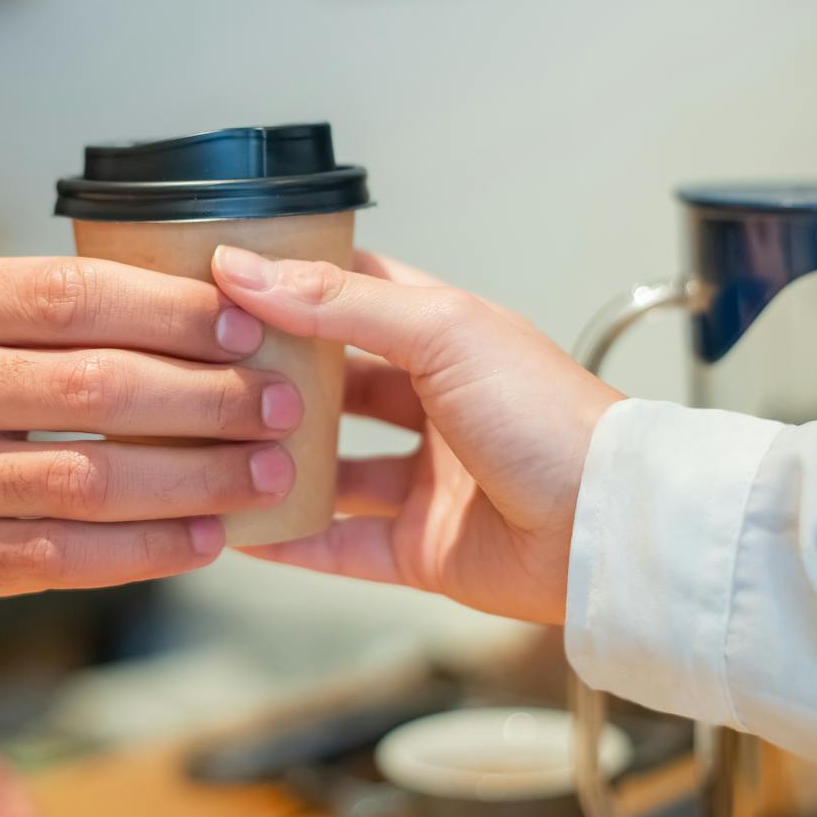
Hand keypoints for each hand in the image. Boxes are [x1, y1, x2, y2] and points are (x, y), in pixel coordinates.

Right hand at [0, 255, 302, 628]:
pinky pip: (57, 559)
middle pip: (99, 387)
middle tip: (281, 402)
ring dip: (193, 479)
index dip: (176, 311)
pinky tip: (198, 542)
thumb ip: (12, 307)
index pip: (76, 296)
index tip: (248, 323)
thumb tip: (158, 302)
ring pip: (90, 480)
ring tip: (262, 474)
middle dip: (209, 397)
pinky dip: (139, 553)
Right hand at [211, 248, 621, 623]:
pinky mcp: (423, 547)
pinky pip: (343, 545)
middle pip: (338, 385)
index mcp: (448, 338)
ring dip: (280, 461)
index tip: (228, 281)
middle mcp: (436, 405)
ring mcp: (428, 479)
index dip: (296, 286)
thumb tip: (252, 269)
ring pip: (334, 469)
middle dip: (279, 379)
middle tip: (209, 369)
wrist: (606, 528)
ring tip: (216, 449)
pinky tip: (244, 529)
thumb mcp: (443, 333)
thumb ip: (343, 302)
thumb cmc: (551, 419)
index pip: (357, 296)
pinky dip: (294, 540)